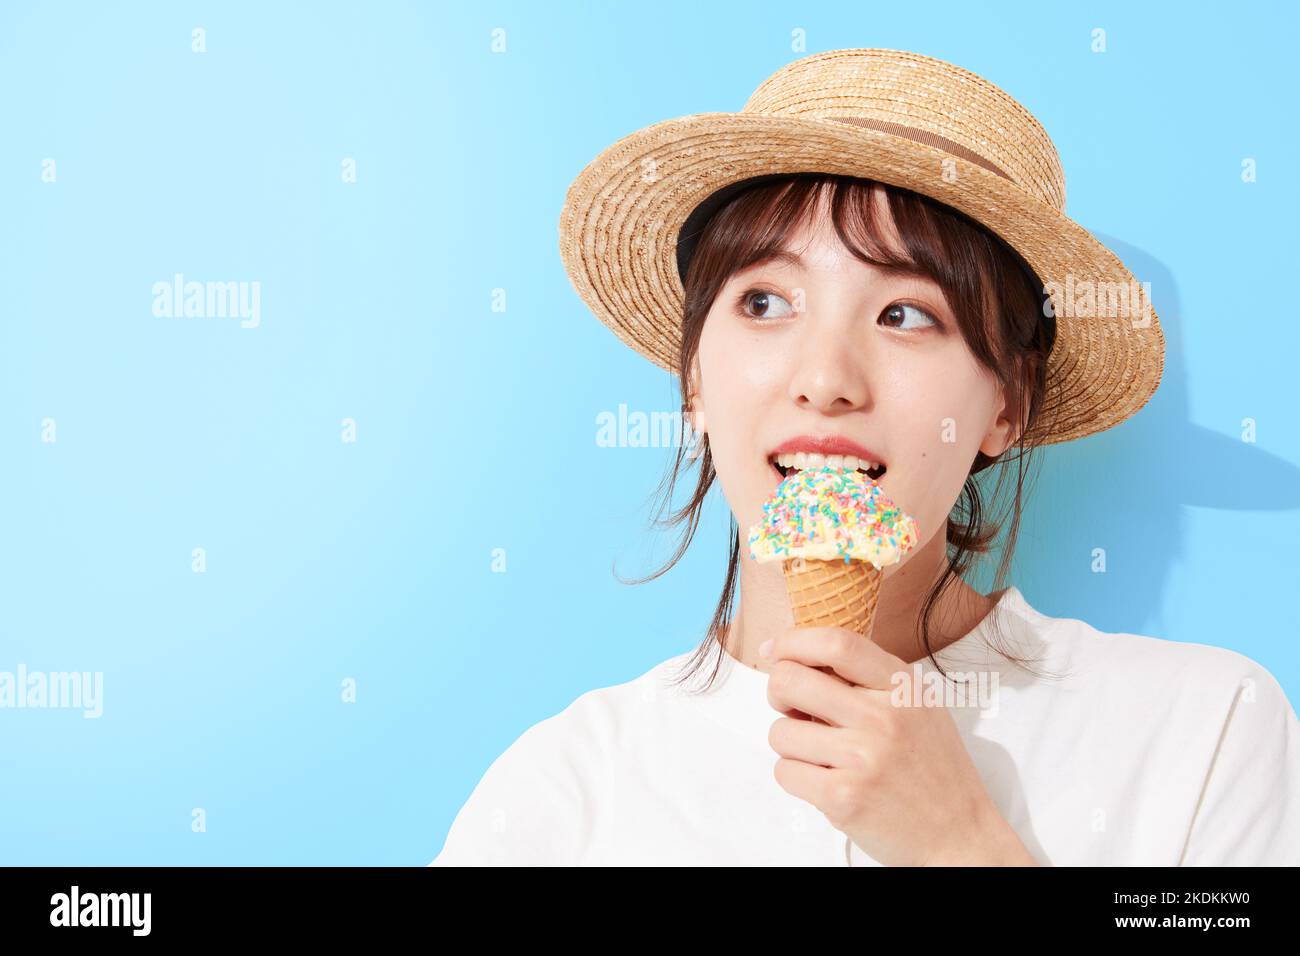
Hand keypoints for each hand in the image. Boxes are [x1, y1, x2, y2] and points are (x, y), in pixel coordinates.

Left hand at [761, 625, 1036, 865]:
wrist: (960, 836)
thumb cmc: (933, 770)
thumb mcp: (918, 706)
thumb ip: (869, 678)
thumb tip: (798, 656)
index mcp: (902, 687)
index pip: (836, 643)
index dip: (793, 641)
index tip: (776, 650)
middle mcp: (883, 717)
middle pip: (791, 680)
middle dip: (777, 692)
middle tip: (791, 707)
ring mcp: (862, 758)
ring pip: (780, 732)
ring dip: (790, 744)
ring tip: (821, 755)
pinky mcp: (843, 798)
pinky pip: (785, 772)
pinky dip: (795, 776)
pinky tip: (824, 780)